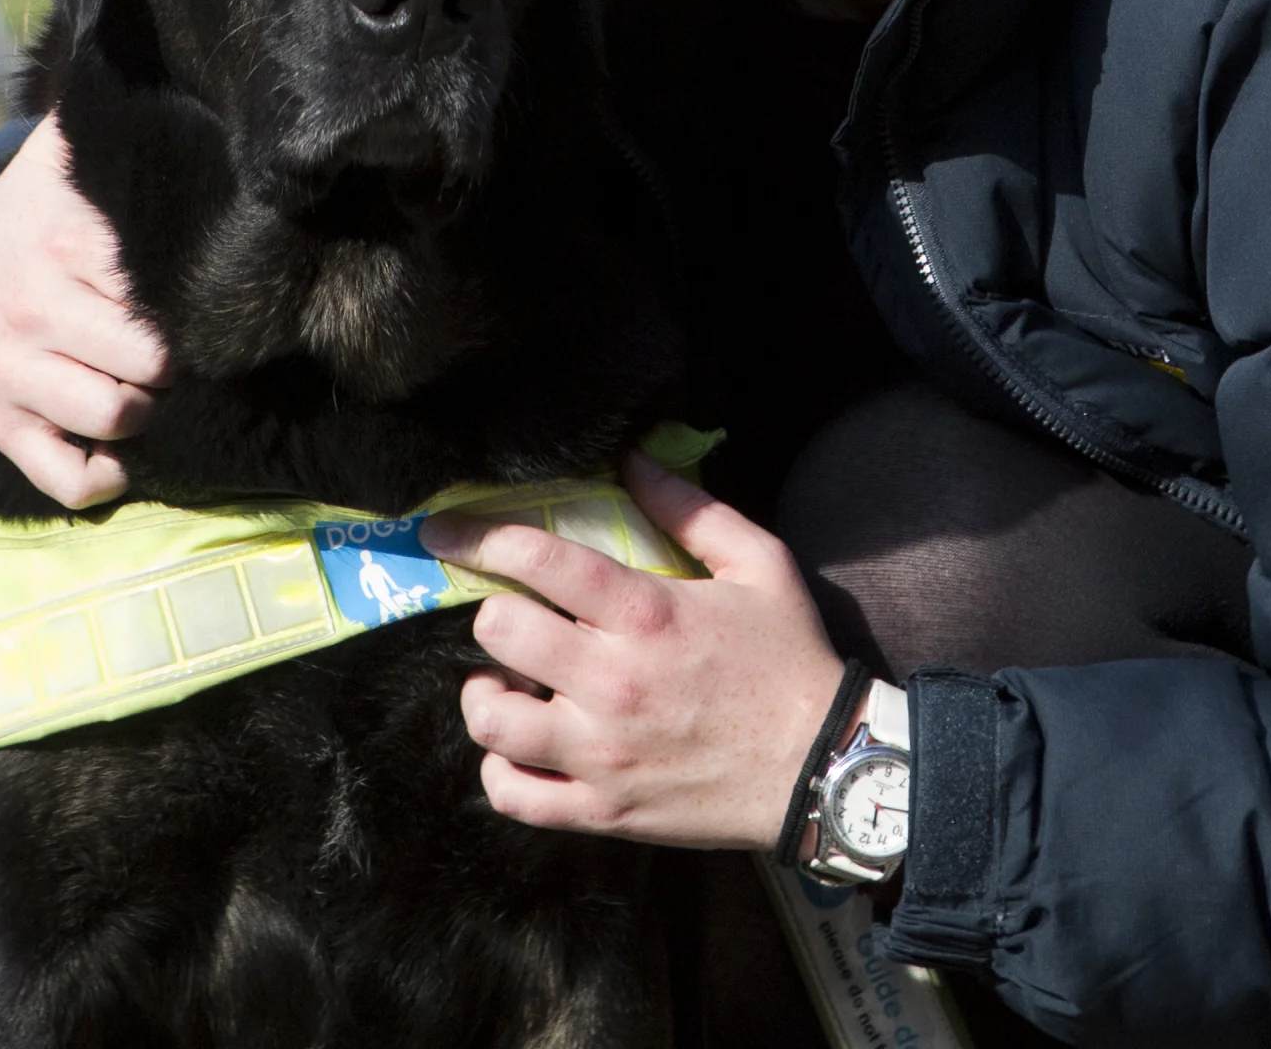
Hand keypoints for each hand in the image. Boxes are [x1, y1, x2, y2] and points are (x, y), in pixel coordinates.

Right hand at [0, 115, 168, 507]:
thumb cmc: (11, 224)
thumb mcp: (48, 167)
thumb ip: (95, 123)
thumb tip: (143, 54)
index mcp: (56, 244)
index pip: (147, 282)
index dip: (188, 290)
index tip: (202, 284)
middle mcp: (35, 311)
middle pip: (145, 358)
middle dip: (175, 358)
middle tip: (177, 345)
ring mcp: (16, 375)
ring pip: (113, 416)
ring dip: (147, 412)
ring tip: (151, 388)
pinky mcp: (3, 426)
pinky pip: (65, 476)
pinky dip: (103, 477)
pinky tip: (122, 453)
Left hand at [426, 451, 855, 849]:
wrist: (824, 767)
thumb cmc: (790, 659)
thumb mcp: (759, 565)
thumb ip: (691, 509)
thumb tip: (632, 460)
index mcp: (648, 615)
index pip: (539, 561)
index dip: (480, 535)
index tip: (446, 532)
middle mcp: (613, 683)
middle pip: (499, 631)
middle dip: (497, 613)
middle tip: (515, 616)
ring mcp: (602, 754)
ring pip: (491, 720)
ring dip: (485, 693)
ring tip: (506, 682)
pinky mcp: (603, 810)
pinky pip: (515, 796)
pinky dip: (498, 770)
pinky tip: (516, 746)